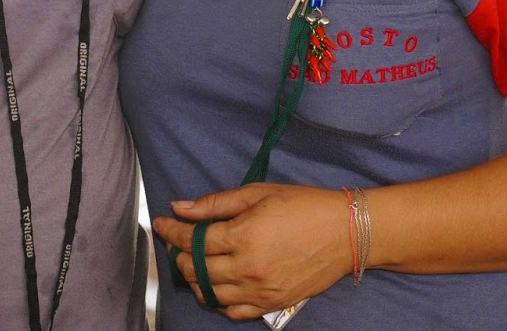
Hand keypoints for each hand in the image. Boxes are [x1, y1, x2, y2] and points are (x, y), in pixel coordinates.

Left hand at [150, 183, 348, 320]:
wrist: (346, 233)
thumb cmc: (304, 206)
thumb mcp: (259, 193)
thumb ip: (216, 203)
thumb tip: (180, 207)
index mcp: (243, 235)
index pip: (192, 239)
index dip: (170, 231)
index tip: (161, 223)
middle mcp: (248, 267)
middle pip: (194, 269)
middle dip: (178, 254)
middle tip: (176, 242)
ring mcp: (260, 290)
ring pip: (209, 293)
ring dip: (193, 278)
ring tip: (192, 263)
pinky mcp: (272, 304)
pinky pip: (233, 312)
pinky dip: (217, 301)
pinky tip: (216, 285)